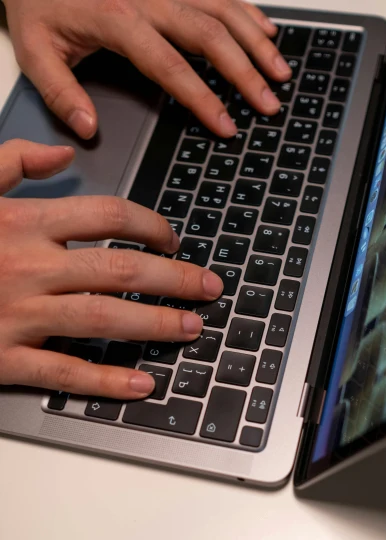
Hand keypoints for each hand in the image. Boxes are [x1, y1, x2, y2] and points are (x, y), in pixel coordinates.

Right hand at [0, 139, 223, 397]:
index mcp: (22, 223)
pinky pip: (64, 373)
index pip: (106, 215)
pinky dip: (105, 380)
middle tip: (210, 287)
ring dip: (154, 324)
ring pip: (101, 318)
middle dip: (174, 277)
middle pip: (118, 267)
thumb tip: (63, 152)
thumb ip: (11, 164)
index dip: (152, 225)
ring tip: (191, 328)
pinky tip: (142, 384)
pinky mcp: (3, 358)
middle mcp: (26, 266)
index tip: (174, 239)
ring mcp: (16, 314)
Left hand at [3, 0, 290, 138]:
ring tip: (280, 72)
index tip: (227, 126)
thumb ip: (61, 92)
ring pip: (222, 8)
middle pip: (209, 35)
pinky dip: (247, 10)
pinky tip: (267, 31)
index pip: (171, 65)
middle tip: (268, 105)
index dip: (203, 98)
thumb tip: (88, 128)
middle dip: (245, 72)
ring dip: (255, 41)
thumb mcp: (34, 49)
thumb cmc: (39, 4)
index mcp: (118, 19)